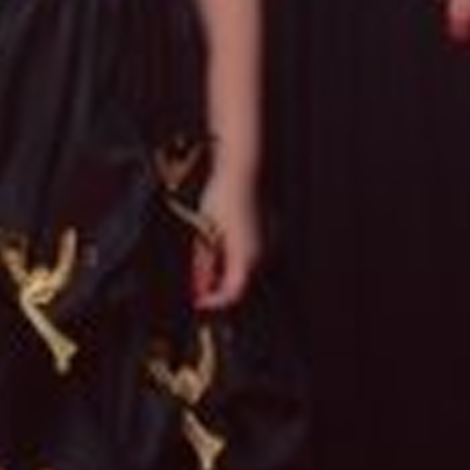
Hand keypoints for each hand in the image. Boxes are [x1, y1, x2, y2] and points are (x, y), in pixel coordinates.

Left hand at [192, 172, 260, 310]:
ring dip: (228, 269)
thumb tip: (200, 286)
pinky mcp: (271, 231)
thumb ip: (204, 263)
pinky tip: (223, 241)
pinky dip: (237, 256)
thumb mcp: (204, 232)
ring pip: (247, 268)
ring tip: (208, 253)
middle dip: (219, 285)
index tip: (198, 301)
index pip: (232, 293)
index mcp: (246, 256)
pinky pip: (254, 253)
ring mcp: (270, 241)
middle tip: (199, 279)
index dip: (214, 301)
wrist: (242, 168)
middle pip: (241, 282)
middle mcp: (263, 253)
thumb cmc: (221, 197)